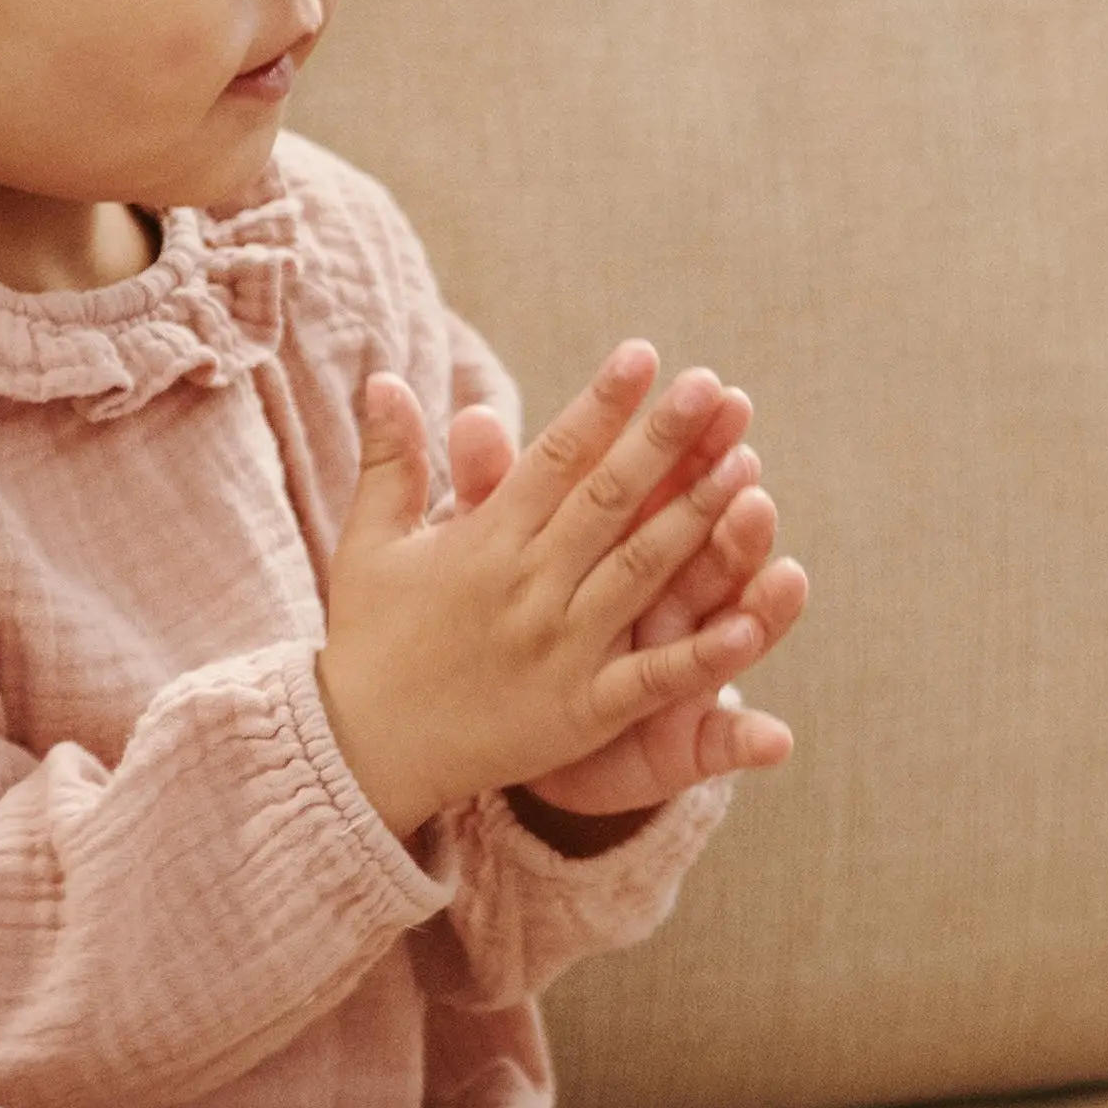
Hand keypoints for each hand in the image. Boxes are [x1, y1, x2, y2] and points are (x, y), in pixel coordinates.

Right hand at [314, 344, 797, 835]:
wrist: (357, 752)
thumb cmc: (370, 638)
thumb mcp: (370, 543)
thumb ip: (390, 460)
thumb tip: (382, 377)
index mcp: (485, 542)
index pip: (554, 458)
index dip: (601, 405)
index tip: (642, 354)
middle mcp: (528, 587)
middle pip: (608, 501)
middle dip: (663, 441)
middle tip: (710, 387)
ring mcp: (559, 649)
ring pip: (641, 572)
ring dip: (695, 517)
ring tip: (744, 463)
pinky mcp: (581, 712)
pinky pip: (651, 679)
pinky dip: (702, 656)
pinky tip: (751, 625)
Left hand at [513, 394, 806, 818]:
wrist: (508, 731)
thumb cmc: (516, 627)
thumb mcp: (501, 560)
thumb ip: (494, 491)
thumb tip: (472, 415)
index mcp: (632, 550)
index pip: (667, 491)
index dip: (685, 447)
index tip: (709, 394)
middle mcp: (676, 602)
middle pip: (715, 551)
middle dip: (735, 515)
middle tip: (749, 467)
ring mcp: (687, 670)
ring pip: (736, 635)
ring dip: (763, 610)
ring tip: (786, 580)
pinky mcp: (686, 745)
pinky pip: (720, 743)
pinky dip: (746, 739)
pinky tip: (775, 739)